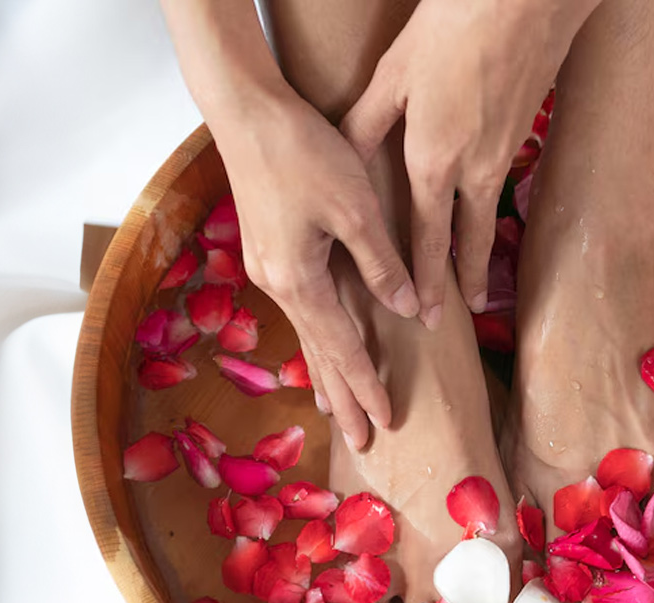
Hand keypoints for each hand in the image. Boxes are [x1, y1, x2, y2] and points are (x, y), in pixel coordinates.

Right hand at [214, 90, 418, 450]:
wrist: (246, 111)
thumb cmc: (303, 151)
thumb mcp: (355, 207)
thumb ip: (382, 263)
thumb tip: (407, 308)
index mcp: (298, 279)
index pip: (341, 348)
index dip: (366, 385)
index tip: (387, 422)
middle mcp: (277, 283)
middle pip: (317, 354)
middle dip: (342, 398)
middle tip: (363, 440)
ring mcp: (268, 268)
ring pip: (306, 334)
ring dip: (327, 373)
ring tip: (340, 410)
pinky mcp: (268, 250)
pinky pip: (300, 309)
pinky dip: (317, 338)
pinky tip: (321, 346)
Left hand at [341, 0, 598, 327]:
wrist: (528, 2)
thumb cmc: (455, 29)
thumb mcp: (395, 74)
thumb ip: (368, 124)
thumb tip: (345, 161)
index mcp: (435, 159)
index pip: (426, 238)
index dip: (425, 280)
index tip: (427, 316)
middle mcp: (474, 167)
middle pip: (470, 239)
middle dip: (467, 281)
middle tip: (466, 313)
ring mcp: (505, 151)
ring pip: (489, 213)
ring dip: (484, 250)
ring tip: (480, 281)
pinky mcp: (523, 131)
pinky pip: (500, 183)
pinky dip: (491, 207)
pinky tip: (483, 207)